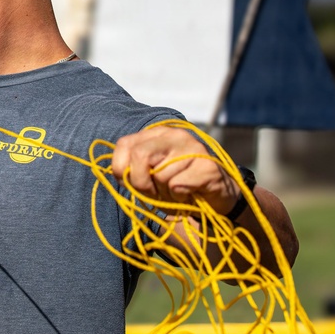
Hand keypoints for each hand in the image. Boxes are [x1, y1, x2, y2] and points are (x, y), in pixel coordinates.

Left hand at [111, 126, 238, 214]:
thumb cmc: (177, 189)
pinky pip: (178, 185)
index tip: (130, 183)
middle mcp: (175, 135)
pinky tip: (189, 194)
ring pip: (160, 175)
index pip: (124, 144)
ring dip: (164, 194)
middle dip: (140, 183)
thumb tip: (118, 173)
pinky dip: (179, 197)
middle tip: (153, 193)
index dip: (120, 169)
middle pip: (140, 155)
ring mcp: (193, 148)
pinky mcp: (208, 166)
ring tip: (177, 193)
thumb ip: (132, 171)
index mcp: (156, 134)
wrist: (216, 199)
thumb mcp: (149, 178)